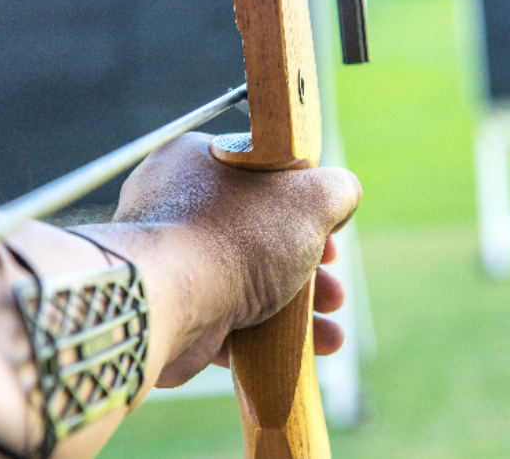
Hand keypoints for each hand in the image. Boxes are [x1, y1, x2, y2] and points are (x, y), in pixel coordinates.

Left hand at [98, 132, 359, 385]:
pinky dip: (267, 335)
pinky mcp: (169, 307)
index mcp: (197, 161)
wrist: (168, 302)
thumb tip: (342, 195)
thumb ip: (336, 190)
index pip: (259, 176)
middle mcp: (174, 205)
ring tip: (331, 329)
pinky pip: (225, 318)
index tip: (330, 234)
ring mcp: (169, 259)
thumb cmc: (234, 238)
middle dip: (308, 269)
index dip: (303, 205)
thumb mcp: (308, 199)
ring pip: (245, 281)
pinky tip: (309, 349)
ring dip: (297, 308)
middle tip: (334, 291)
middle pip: (257, 234)